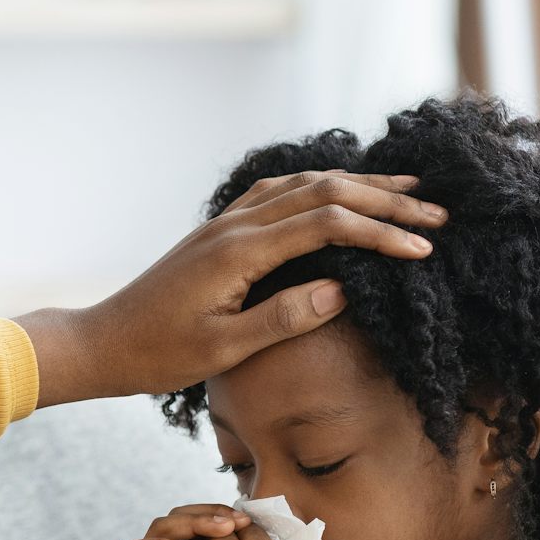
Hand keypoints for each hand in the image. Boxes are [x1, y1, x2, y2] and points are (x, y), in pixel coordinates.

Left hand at [16, 172, 444, 406]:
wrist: (102, 343)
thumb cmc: (158, 355)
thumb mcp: (224, 349)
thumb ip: (283, 318)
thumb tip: (342, 290)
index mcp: (239, 251)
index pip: (326, 224)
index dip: (380, 232)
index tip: (423, 249)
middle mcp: (234, 225)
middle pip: (323, 192)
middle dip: (383, 200)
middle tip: (437, 212)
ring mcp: (225, 224)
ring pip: (302, 186)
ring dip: (356, 185)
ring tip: (405, 191)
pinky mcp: (219, 232)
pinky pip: (278, 194)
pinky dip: (320, 188)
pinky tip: (339, 192)